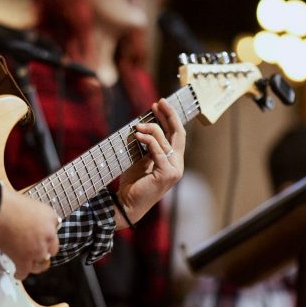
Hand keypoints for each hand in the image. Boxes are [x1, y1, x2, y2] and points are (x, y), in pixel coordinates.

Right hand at [0, 186, 58, 278]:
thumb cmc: (7, 202)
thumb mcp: (28, 202)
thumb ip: (33, 215)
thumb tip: (27, 220)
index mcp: (50, 217)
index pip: (54, 230)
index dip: (45, 235)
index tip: (39, 236)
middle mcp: (49, 234)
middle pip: (51, 249)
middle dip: (43, 250)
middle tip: (34, 250)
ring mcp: (38, 249)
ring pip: (41, 263)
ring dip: (35, 264)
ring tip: (30, 265)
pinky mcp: (24, 260)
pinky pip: (25, 272)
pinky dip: (20, 273)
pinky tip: (18, 273)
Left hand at [115, 99, 185, 228]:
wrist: (127, 203)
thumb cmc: (133, 183)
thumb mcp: (140, 158)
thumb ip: (147, 145)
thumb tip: (144, 125)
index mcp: (173, 160)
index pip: (176, 135)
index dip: (170, 118)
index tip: (160, 104)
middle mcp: (177, 164)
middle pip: (178, 133)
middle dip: (169, 115)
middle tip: (158, 103)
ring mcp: (174, 170)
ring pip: (166, 140)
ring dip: (151, 129)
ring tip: (137, 126)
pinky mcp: (166, 174)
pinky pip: (158, 151)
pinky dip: (148, 141)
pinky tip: (138, 136)